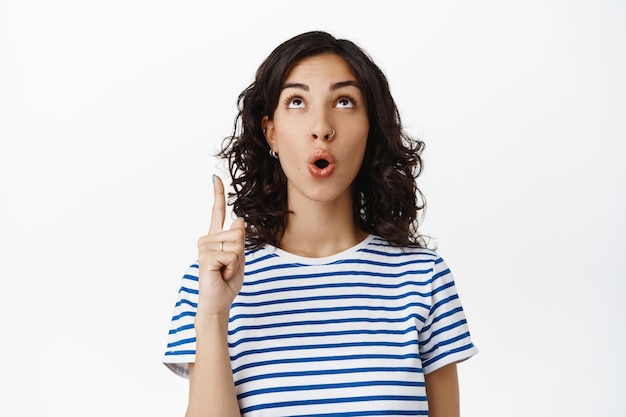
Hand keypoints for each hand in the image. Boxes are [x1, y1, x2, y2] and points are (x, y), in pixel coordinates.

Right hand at [196, 175, 245, 316]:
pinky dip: (233, 267)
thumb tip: (237, 220)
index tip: (215, 177)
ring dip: (237, 261)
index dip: (217, 194)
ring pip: (237, 244)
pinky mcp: (206, 256)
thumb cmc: (227, 281)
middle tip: (229, 267)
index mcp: (215, 237)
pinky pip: (232, 255)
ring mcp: (204, 247)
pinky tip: (222, 274)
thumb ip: (239, 239)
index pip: (216, 211)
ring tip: (224, 271)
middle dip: (240, 253)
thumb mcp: (239, 257)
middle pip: (238, 233)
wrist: (218, 301)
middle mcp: (207, 239)